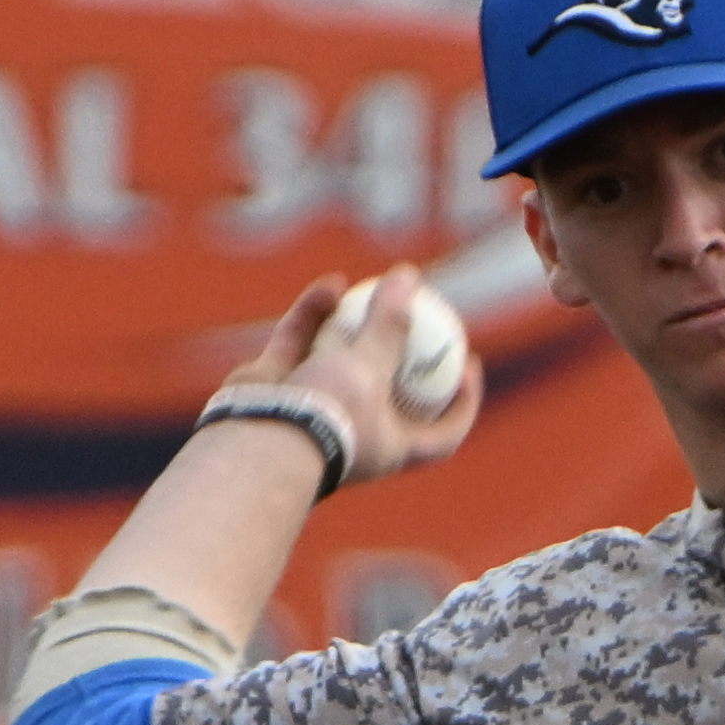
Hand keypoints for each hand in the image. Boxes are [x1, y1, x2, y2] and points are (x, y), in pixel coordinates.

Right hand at [255, 262, 484, 483]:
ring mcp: (313, 408)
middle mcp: (353, 431)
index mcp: (389, 448)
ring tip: (372, 288)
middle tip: (423, 315)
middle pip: (391, 393)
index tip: (469, 366)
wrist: (255, 440)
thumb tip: (409, 277)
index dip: (462, 407)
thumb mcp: (370, 367)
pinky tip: (331, 285)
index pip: (440, 437)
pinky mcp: (278, 384)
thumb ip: (390, 325)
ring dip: (357, 323)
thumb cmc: (327, 415)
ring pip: (341, 359)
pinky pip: (302, 342)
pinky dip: (316, 313)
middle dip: (406, 356)